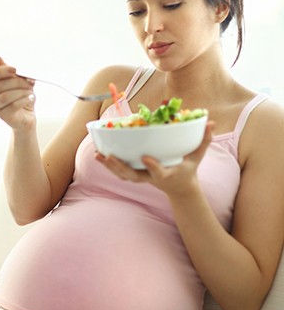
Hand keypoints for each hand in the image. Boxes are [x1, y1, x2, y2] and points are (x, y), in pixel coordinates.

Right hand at [0, 57, 35, 129]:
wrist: (26, 116)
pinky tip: (31, 98)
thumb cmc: (21, 96)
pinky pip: (12, 106)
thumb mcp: (18, 81)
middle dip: (16, 82)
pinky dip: (24, 100)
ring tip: (31, 91)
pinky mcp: (3, 116)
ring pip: (5, 97)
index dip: (1, 71)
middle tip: (30, 81)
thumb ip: (9, 72)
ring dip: (21, 91)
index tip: (15, 69)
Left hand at [95, 121, 214, 196]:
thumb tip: (212, 123)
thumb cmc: (188, 169)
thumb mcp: (197, 157)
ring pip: (123, 175)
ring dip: (110, 167)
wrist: (179, 187)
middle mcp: (151, 178)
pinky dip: (109, 166)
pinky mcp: (136, 176)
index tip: (146, 158)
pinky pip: (120, 172)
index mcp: (166, 174)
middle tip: (109, 157)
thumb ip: (204, 140)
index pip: (159, 172)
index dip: (153, 167)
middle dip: (120, 168)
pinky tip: (99, 155)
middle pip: (133, 175)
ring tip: (98, 155)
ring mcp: (142, 178)